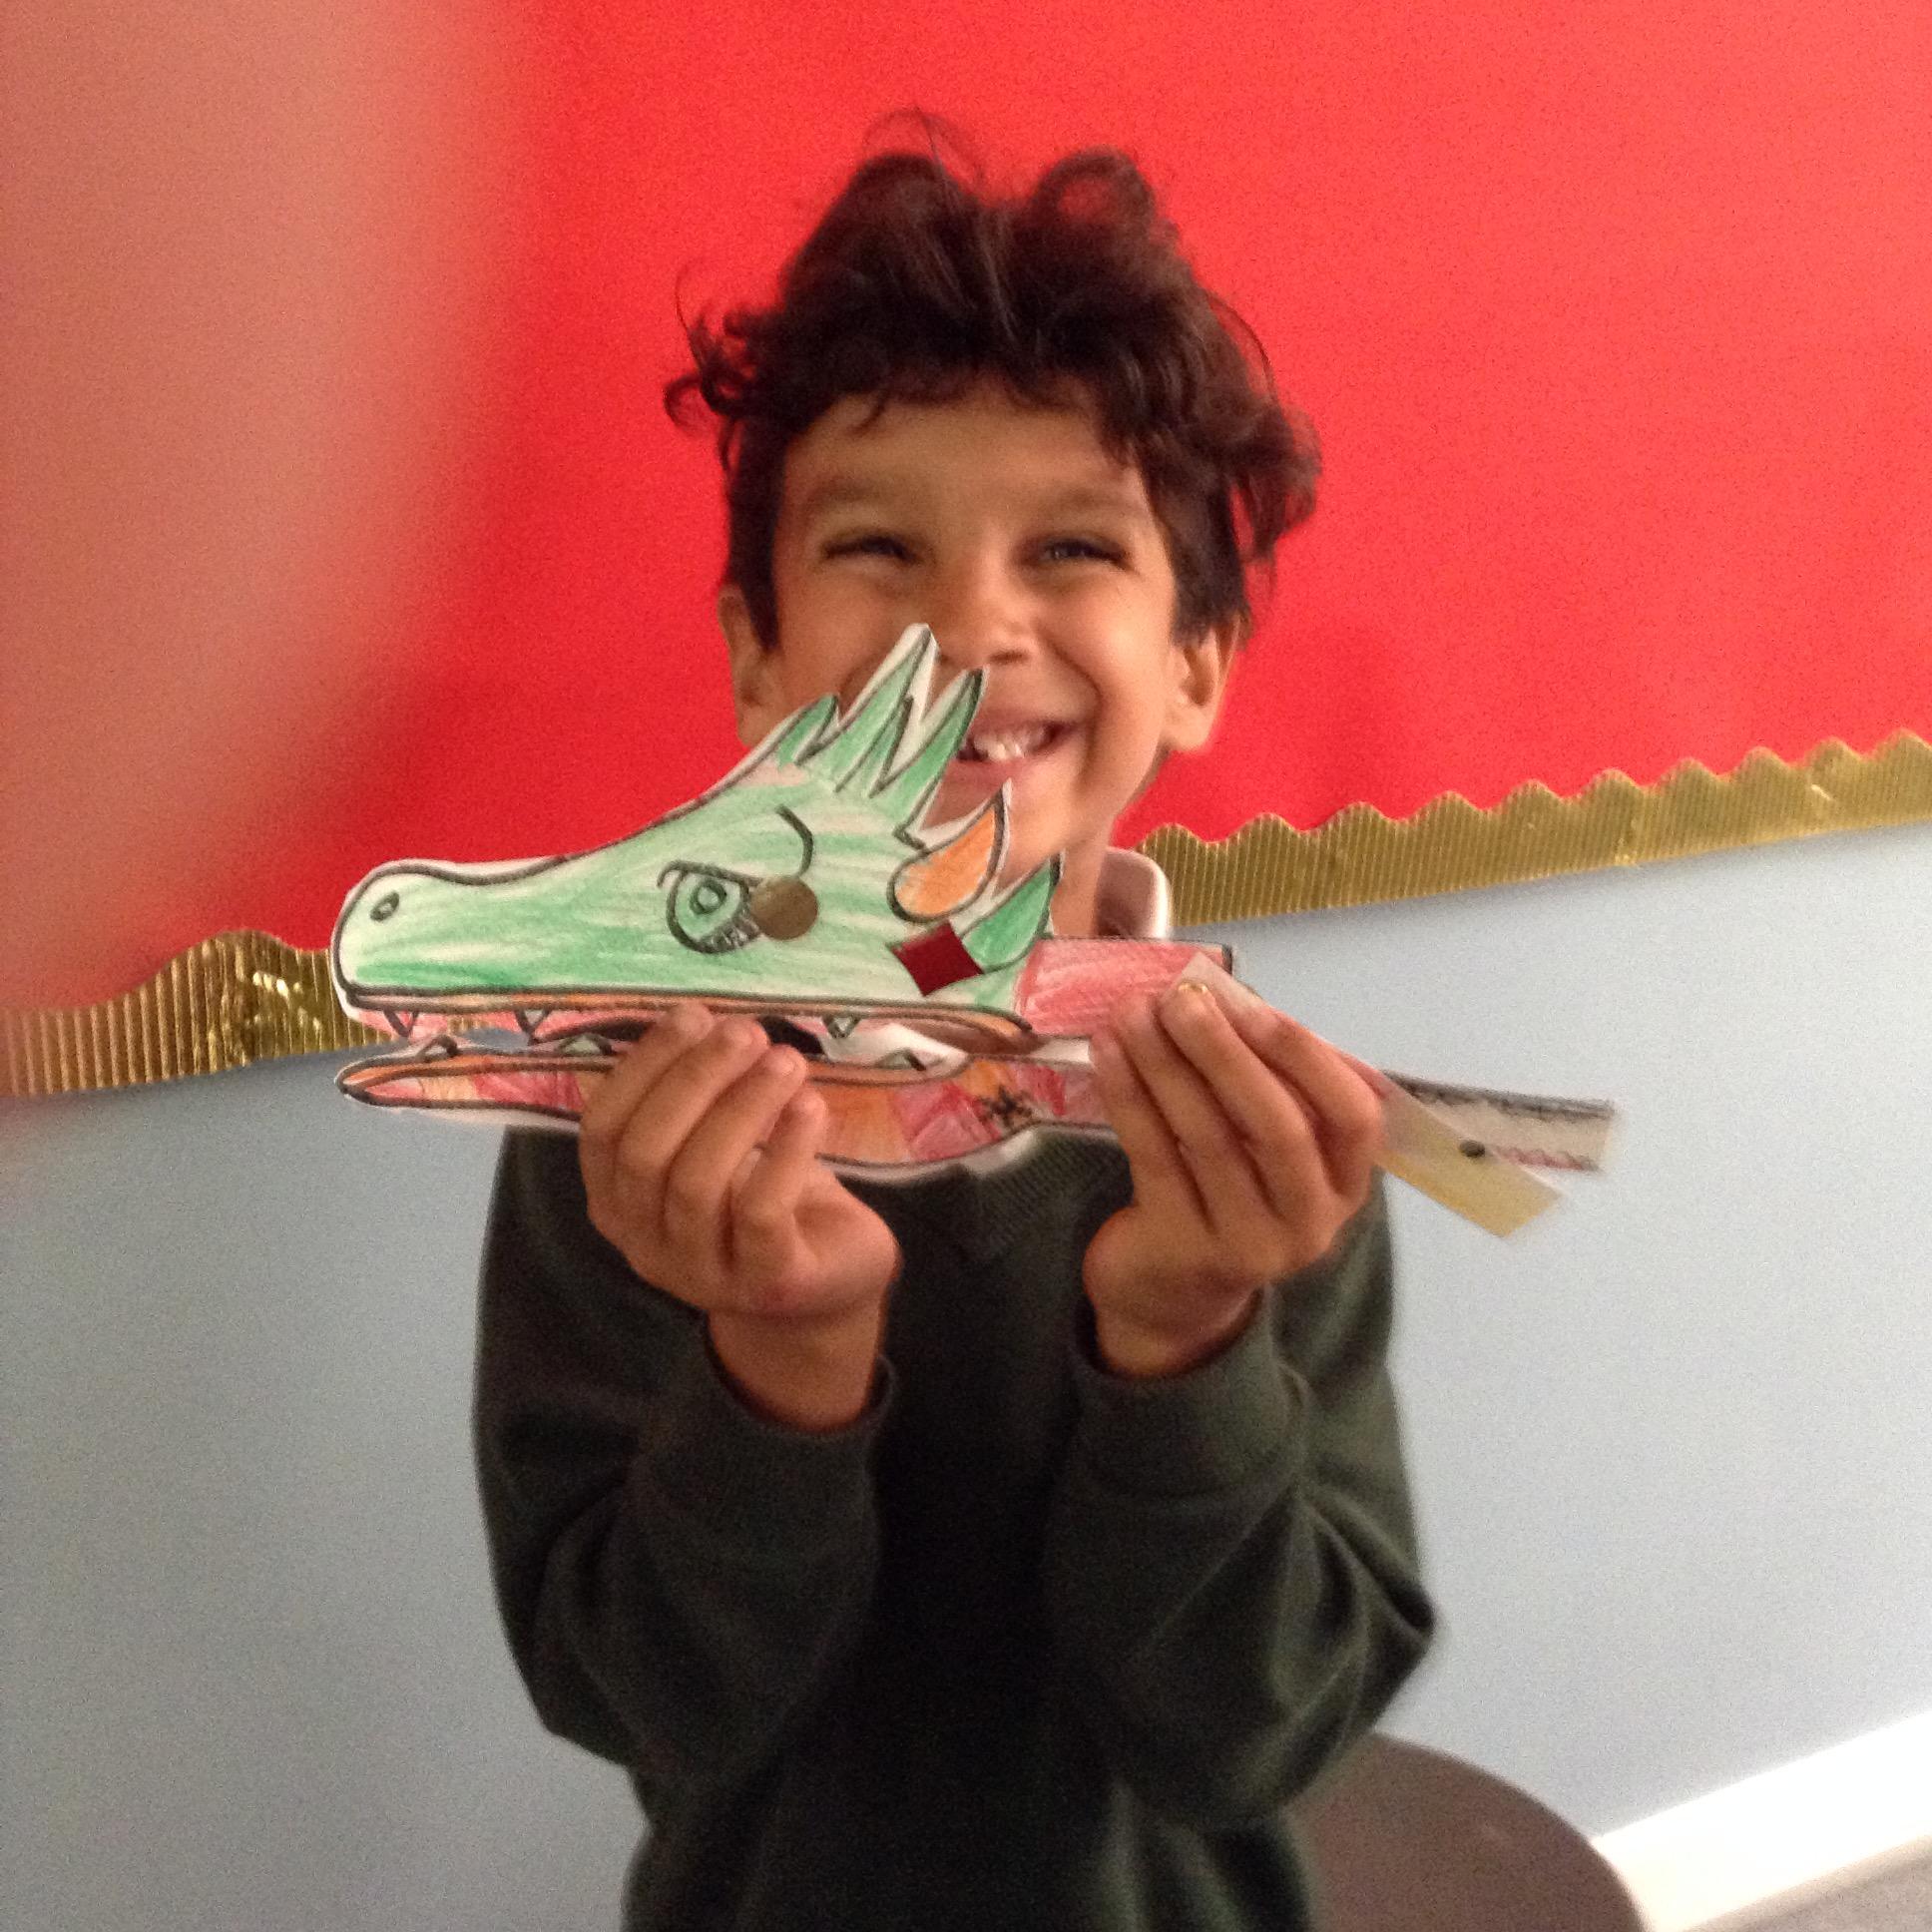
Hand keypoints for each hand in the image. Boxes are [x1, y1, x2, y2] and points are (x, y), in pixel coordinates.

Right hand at [578, 1003, 900, 1429]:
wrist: (830, 1284)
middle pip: (646, 1153)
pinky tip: (811, 1109)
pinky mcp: (766, 1284)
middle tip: (747, 1033)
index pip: (603, 1129)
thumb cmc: (765, 1195)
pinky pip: (760, 1212)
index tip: (692, 1015)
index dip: (642, 1067)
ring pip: (697, 1182)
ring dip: (742, 1107)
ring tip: (786, 1061)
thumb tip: (697, 1017)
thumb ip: (696, 1097)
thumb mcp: (719, 1145)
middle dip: (695, 1080)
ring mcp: (702, 1273)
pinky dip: (784, 1151)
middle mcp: (645, 1243)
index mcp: (618, 1201)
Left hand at [1084, 983, 1383, 1378]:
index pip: (1355, 1116)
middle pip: (1277, 1126)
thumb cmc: (1225, 1194)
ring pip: (1208, 1138)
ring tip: (1132, 1013)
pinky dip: (1129, 1097)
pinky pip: (1154, 1157)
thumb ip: (1262, 1081)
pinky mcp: (1184, 1249)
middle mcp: (1309, 1222)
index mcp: (1343, 1185)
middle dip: (1224, 1052)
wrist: (1170, 1294)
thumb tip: (1221, 996)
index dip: (1304, 1056)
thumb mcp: (1262, 1148)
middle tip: (1178, 999)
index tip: (1247, 1005)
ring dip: (1166, 1064)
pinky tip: (1107, 1054)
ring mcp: (1248, 1243)